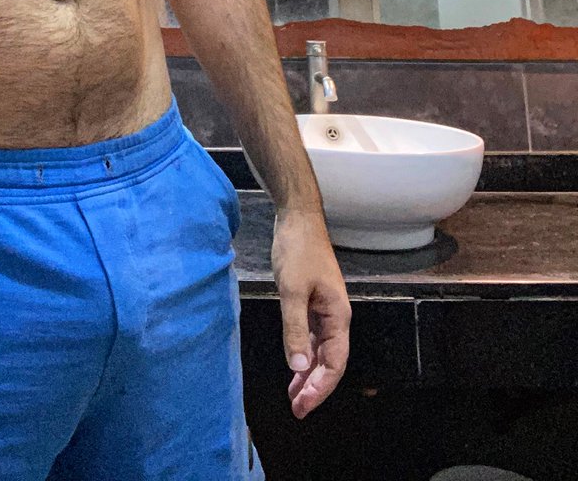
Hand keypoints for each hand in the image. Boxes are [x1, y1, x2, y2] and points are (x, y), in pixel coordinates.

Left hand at [271, 209, 350, 419]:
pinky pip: (312, 337)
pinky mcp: (313, 302)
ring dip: (308, 374)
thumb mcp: (291, 289)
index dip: (320, 387)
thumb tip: (299, 366)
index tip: (302, 406)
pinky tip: (294, 366)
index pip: (335, 362)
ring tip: (294, 396)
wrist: (298, 219)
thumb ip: (294, 328)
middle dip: (315, 387)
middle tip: (296, 409)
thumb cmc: (297, 250)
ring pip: (321, 351)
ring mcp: (325, 310)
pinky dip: (303, 354)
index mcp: (338, 315)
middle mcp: (335, 317)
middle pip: (331, 361)